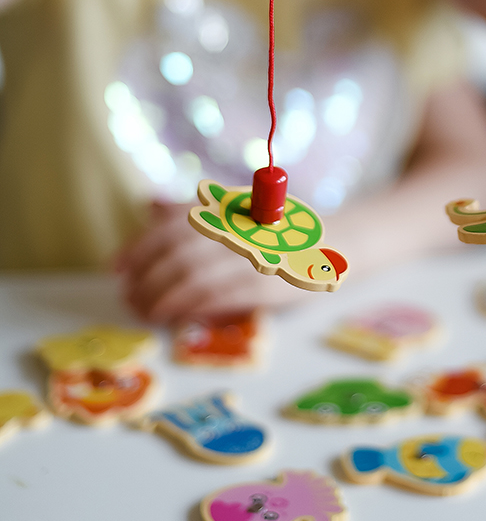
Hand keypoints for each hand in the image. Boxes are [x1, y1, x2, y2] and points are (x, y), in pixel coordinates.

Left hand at [115, 202, 298, 323]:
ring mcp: (252, 257)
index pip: (172, 226)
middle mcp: (238, 228)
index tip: (117, 266)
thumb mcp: (237, 209)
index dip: (139, 247)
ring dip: (162, 298)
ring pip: (195, 278)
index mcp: (227, 207)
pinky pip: (219, 298)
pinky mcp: (266, 285)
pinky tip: (174, 316)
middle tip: (128, 296)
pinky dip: (191, 308)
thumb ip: (193, 209)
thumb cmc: (280, 226)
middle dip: (146, 278)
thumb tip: (149, 203)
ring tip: (145, 311)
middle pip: (178, 254)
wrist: (332, 242)